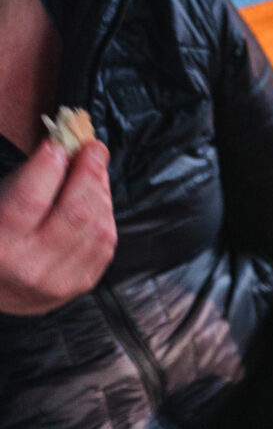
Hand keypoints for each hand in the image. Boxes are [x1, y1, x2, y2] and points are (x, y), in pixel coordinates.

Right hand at [0, 138, 115, 314]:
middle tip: (92, 148)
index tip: (57, 144)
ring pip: (97, 229)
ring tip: (96, 169)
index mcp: (1, 245)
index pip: (30, 200)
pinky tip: (99, 199)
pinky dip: (106, 216)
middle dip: (89, 175)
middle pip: (74, 213)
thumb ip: (21, 183)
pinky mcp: (81, 284)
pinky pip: (105, 245)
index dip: (47, 168)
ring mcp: (60, 280)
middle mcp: (31, 266)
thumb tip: (60, 148)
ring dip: (101, 193)